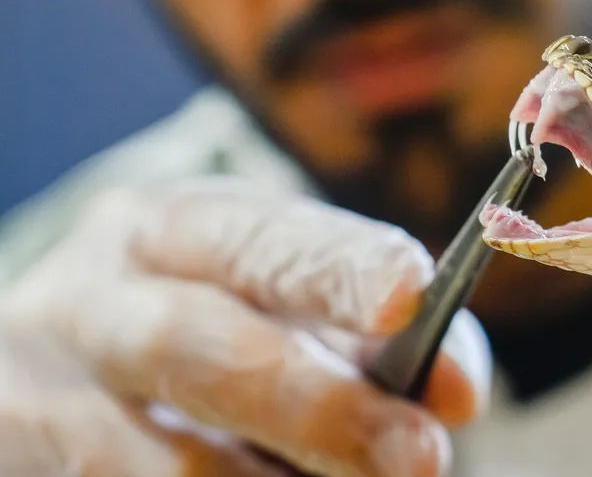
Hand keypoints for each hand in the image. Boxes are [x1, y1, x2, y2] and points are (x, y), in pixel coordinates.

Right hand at [0, 178, 490, 475]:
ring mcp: (43, 400)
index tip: (414, 295)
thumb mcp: (270, 296)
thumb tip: (457, 388)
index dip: (335, 266)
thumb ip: (369, 326)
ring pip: (167, 462)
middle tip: (422, 453)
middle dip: (319, 404)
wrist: (60, 368)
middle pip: (196, 346)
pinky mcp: (32, 473)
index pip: (253, 238)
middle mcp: (91, 303)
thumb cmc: (207, 319)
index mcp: (161, 229)